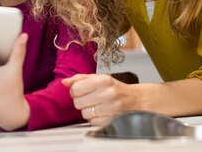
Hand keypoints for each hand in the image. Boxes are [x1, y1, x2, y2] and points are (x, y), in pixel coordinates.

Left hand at [63, 74, 201, 123]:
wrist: (137, 100)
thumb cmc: (115, 88)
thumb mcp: (99, 78)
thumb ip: (80, 79)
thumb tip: (64, 82)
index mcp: (103, 79)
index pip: (76, 89)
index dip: (75, 92)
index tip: (81, 91)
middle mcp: (108, 92)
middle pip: (78, 102)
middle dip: (81, 102)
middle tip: (90, 99)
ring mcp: (111, 107)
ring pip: (84, 114)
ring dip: (88, 111)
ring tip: (97, 106)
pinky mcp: (113, 119)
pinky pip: (93, 122)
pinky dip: (95, 119)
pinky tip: (102, 113)